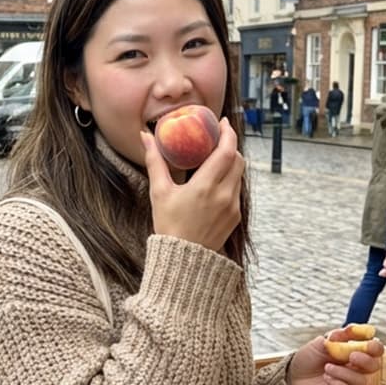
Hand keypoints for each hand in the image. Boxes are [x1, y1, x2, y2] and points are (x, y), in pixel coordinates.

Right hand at [141, 118, 243, 253]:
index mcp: (205, 186)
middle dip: (230, 145)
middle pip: (238, 160)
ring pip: (239, 175)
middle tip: (218, 137)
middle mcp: (224, 195)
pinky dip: (230, 180)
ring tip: (217, 157)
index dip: (227, 134)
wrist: (183, 261)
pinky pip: (237, 191)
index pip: (227, 151)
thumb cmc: (168, 226)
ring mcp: (232, 207)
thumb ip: (155, 162)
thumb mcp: (159, 192)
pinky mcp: (235, 217)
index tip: (222, 123)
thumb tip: (146, 137)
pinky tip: (217, 181)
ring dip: (231, 163)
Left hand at [287, 332, 384, 384]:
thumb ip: (337, 336)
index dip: (375, 346)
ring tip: (327, 368)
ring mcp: (351, 382)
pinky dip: (339, 384)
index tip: (368, 342)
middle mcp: (357, 367)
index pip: (375, 348)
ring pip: (362, 380)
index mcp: (355, 350)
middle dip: (365, 360)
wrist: (293, 375)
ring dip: (345, 373)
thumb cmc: (309, 357)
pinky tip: (327, 378)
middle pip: (374, 365)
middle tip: (351, 356)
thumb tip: (351, 329)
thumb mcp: (321, 342)